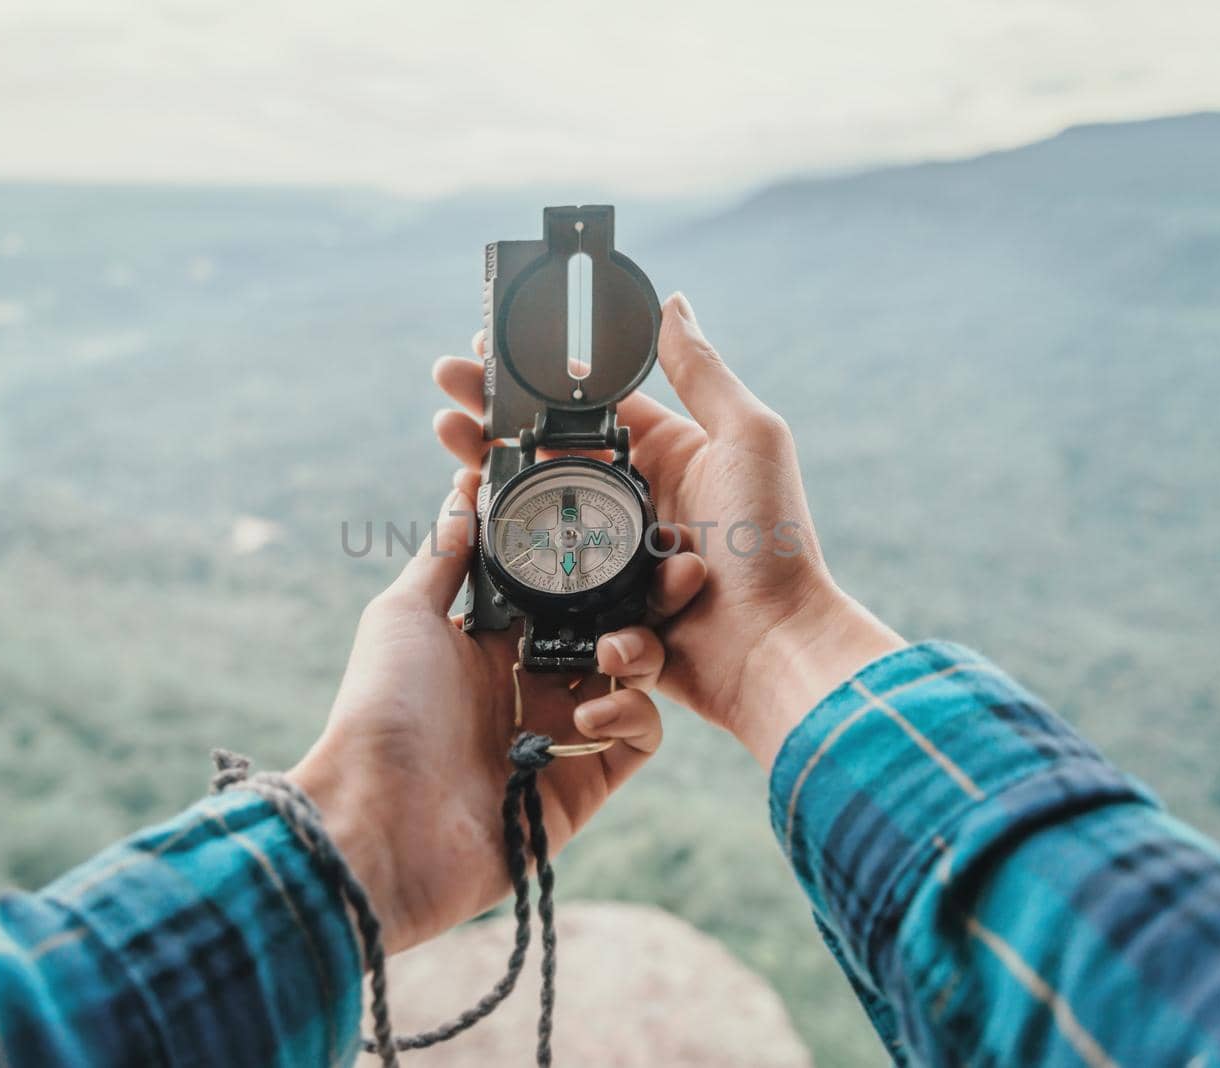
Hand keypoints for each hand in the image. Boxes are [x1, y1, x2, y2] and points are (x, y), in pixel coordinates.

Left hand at [289, 476, 705, 953]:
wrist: (381, 822)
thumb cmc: (381, 710)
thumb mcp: (404, 615)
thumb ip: (446, 554)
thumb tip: (464, 487)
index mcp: (490, 641)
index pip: (564, 587)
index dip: (599, 556)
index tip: (630, 518)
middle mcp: (530, 683)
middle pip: (612, 626)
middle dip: (649, 595)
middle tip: (679, 568)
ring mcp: (560, 734)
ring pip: (634, 677)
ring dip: (641, 652)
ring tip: (613, 651)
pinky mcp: (584, 784)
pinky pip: (637, 738)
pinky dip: (630, 716)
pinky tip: (590, 716)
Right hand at [432, 293, 903, 767]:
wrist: (777, 648)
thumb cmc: (773, 540)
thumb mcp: (747, 437)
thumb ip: (702, 371)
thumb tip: (671, 302)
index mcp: (667, 455)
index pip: (581, 410)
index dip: (528, 386)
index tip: (477, 359)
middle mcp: (638, 505)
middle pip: (546, 464)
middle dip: (492, 440)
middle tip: (443, 419)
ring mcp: (620, 562)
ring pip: (541, 530)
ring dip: (498, 509)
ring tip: (460, 485)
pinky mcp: (609, 613)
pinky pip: (565, 601)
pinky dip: (549, 585)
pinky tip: (534, 564)